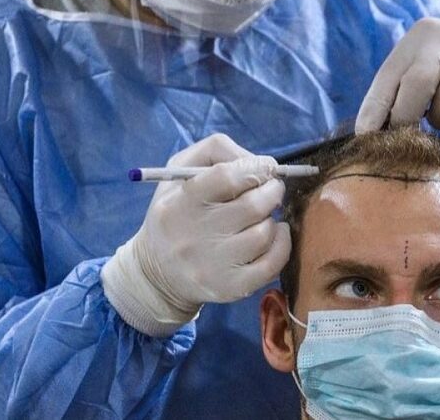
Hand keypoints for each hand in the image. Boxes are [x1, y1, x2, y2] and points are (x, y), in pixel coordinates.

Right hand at [102, 134, 290, 336]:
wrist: (157, 273)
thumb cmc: (177, 212)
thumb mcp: (181, 171)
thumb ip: (218, 151)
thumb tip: (260, 162)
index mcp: (180, 202)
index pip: (226, 177)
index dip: (255, 167)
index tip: (266, 167)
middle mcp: (194, 236)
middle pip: (253, 206)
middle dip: (272, 190)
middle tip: (271, 189)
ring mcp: (212, 266)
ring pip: (264, 234)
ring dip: (272, 218)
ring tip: (263, 215)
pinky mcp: (230, 288)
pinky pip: (272, 264)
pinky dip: (282, 244)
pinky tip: (274, 234)